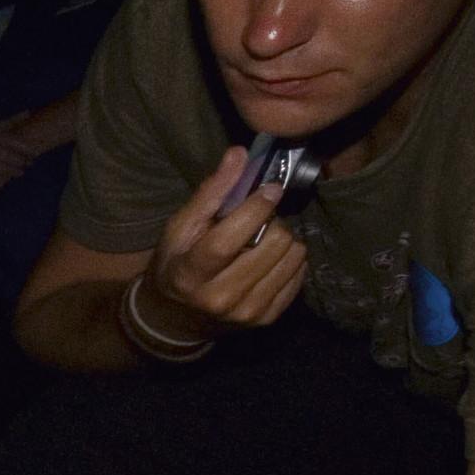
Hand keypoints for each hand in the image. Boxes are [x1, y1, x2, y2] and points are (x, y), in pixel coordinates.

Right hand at [136, 146, 308, 344]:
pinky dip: (289, 261)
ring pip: (293, 257)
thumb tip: (240, 154)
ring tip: (262, 242)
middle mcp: (220, 298)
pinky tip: (270, 260)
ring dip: (283, 240)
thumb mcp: (179, 228)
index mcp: (190, 274)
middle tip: (257, 223)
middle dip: (270, 223)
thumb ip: (209, 192)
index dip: (255, 208)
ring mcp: (246, 313)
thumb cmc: (176, 264)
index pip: (228, 240)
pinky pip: (299, 276)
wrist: (175, 319)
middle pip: (273, 244)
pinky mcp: (266, 320)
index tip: (270, 188)